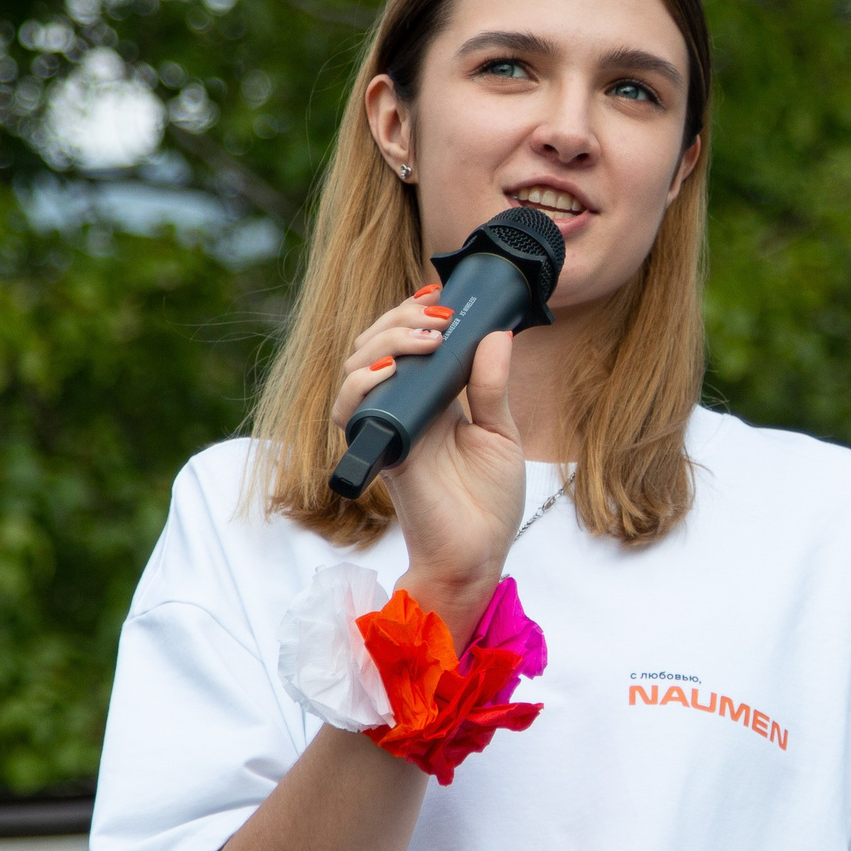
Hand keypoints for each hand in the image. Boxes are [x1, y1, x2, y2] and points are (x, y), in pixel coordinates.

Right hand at [328, 288, 524, 642]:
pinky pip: (348, 411)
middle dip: (401, 320)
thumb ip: (492, 385)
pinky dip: (359, 385)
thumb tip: (496, 333)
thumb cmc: (489, 501)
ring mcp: (387, 427)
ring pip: (358, 367)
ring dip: (386, 342)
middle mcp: (402, 408)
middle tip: (440, 316)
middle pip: (377, 345)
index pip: (406, 342)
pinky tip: (389, 371)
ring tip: (427, 339)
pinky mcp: (378, 450)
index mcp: (431, 398)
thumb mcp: (501, 433)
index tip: (442, 296)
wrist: (478, 554)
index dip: (414, 314)